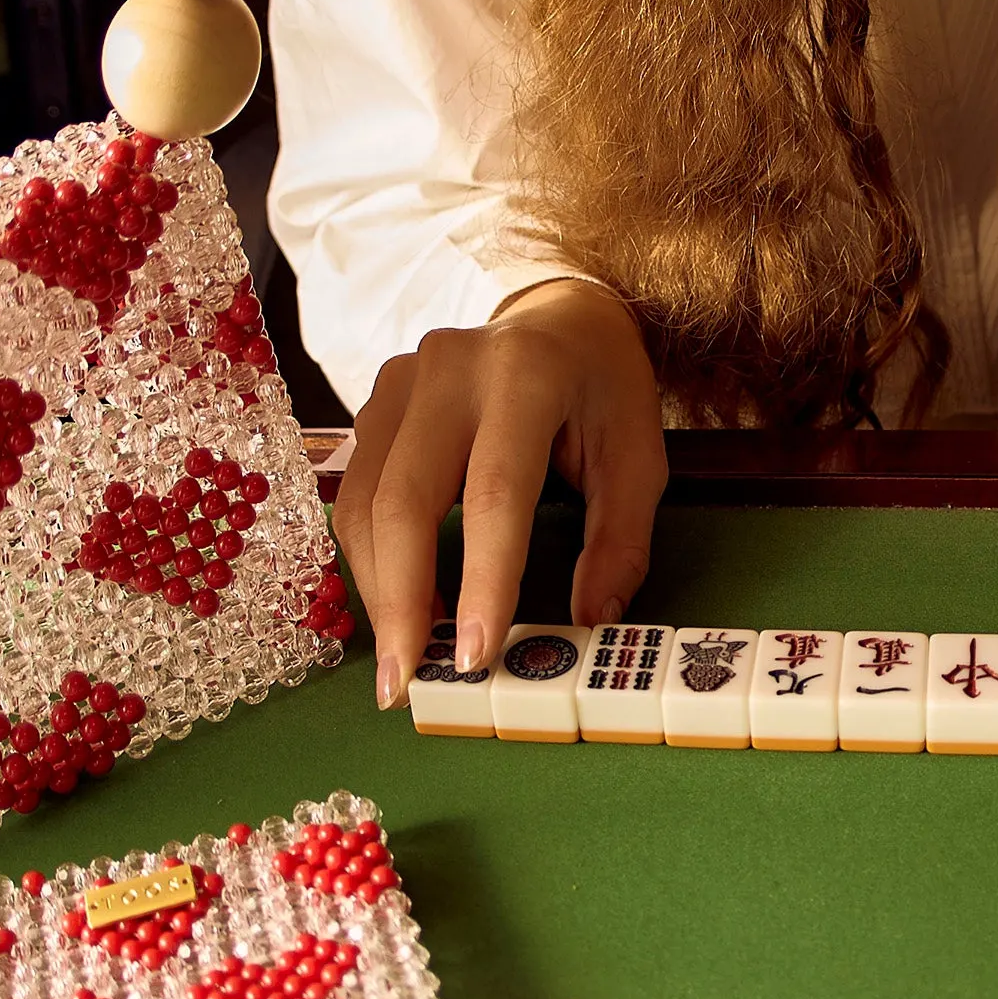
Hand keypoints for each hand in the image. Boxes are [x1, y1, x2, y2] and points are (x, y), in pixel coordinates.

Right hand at [332, 278, 667, 707]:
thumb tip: (588, 621)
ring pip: (367, 500)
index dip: (482, 578)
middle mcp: (449, 369)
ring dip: (378, 588)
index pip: (495, 490)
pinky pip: (358, 492)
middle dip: (400, 599)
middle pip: (405, 497)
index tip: (474, 656)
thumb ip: (620, 541)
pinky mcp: (374, 403)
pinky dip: (372, 559)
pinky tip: (400, 607)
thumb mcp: (638, 458)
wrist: (557, 316)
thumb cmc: (603, 391)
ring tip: (405, 658)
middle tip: (404, 682)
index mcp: (526, 375)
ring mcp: (400, 381)